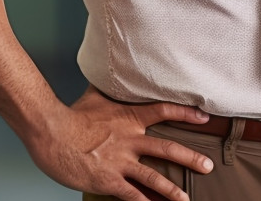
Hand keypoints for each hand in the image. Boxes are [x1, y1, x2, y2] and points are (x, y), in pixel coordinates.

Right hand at [25, 86, 213, 200]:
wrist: (52, 132)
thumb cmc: (70, 115)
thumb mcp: (94, 96)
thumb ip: (108, 90)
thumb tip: (111, 73)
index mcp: (129, 118)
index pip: (164, 111)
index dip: (186, 114)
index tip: (204, 118)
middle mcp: (130, 140)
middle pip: (167, 149)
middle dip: (191, 158)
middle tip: (208, 166)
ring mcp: (120, 162)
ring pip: (154, 177)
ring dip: (173, 190)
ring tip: (186, 200)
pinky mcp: (109, 180)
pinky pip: (132, 196)